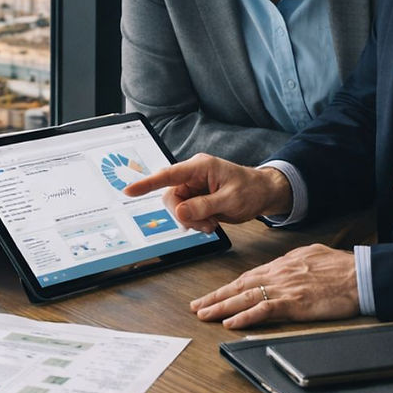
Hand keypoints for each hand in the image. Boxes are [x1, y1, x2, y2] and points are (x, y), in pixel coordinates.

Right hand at [123, 154, 291, 231]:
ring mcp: (193, 187)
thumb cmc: (251, 190)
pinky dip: (195, 222)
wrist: (264, 194)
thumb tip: (179, 211)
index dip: (147, 184)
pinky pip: (185, 212)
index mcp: (200, 167)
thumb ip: (204, 206)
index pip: (167, 175)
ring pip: (177, 208)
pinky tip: (210, 223)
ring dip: (191, 221)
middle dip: (183, 215)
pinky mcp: (196, 198)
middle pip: (170, 197)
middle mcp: (192, 175)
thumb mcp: (231, 200)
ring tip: (211, 224)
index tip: (129, 191)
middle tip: (204, 225)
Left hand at [188, 244, 358, 328]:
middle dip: (215, 297)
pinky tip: (231, 323)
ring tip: (204, 314)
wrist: (360, 275)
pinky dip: (245, 317)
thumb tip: (283, 265)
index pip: (246, 277)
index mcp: (280, 265)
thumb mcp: (310, 255)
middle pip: (239, 286)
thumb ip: (292, 261)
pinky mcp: (294, 304)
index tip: (212, 295)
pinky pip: (263, 311)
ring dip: (221, 307)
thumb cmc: (341, 267)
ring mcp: (284, 289)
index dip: (227, 287)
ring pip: (244, 298)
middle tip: (196, 306)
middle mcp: (277, 275)